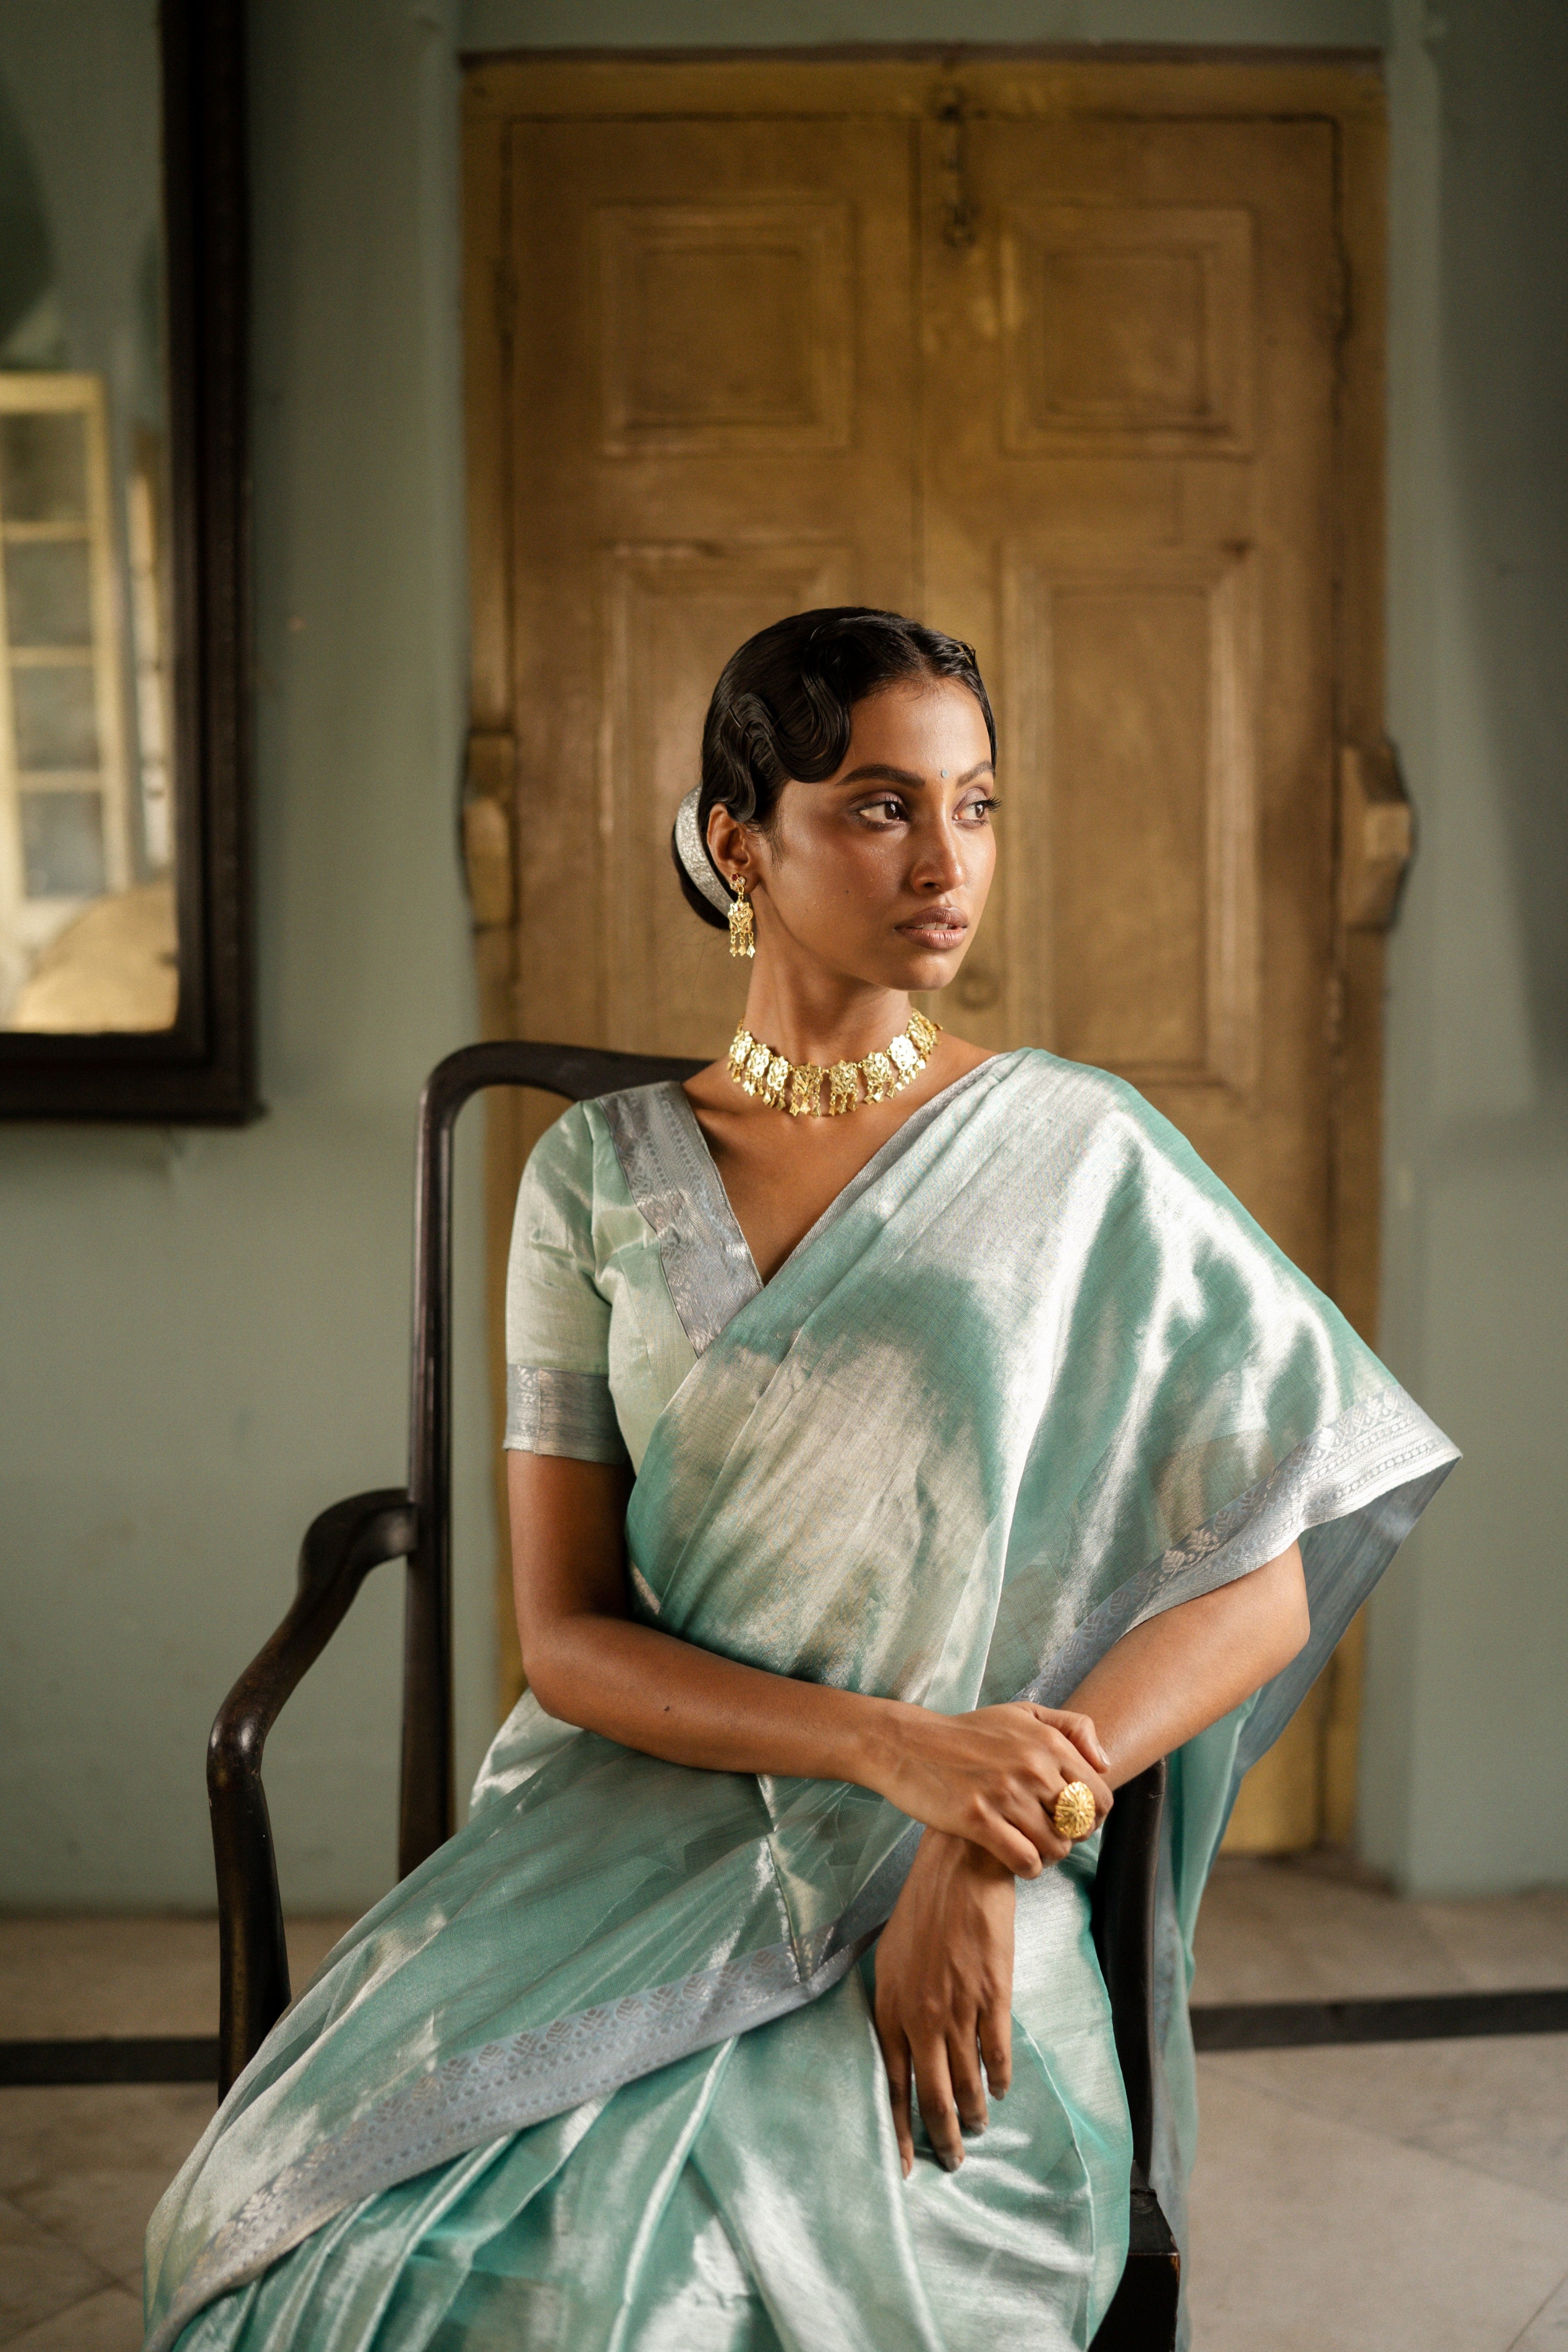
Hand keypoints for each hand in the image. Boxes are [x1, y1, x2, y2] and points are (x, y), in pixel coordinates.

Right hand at [873, 1702, 1111, 1875]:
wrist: (908, 1745)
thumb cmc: (967, 1733)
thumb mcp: (1022, 1713)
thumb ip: (1071, 1728)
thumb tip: (1105, 1763)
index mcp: (1047, 1742)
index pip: (1100, 1796)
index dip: (1094, 1817)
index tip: (1075, 1820)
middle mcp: (1032, 1767)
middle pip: (1081, 1826)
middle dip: (1071, 1837)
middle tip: (1051, 1834)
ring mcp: (1005, 1794)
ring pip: (1056, 1847)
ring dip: (1048, 1855)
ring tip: (1032, 1845)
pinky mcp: (978, 1820)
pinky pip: (1026, 1861)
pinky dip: (1028, 1867)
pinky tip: (1015, 1856)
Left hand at [873, 1830, 1014, 2175]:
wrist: (960, 1871)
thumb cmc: (923, 1911)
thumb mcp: (891, 1960)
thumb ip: (896, 2007)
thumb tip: (905, 2050)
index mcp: (889, 2008)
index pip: (892, 2086)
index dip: (900, 2130)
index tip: (906, 2166)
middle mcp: (920, 2016)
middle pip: (932, 2097)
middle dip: (944, 2136)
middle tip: (954, 2160)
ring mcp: (958, 2009)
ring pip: (967, 2083)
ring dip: (974, 2112)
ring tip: (978, 2126)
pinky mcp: (993, 1998)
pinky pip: (998, 2056)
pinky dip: (1000, 2079)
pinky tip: (1000, 2089)